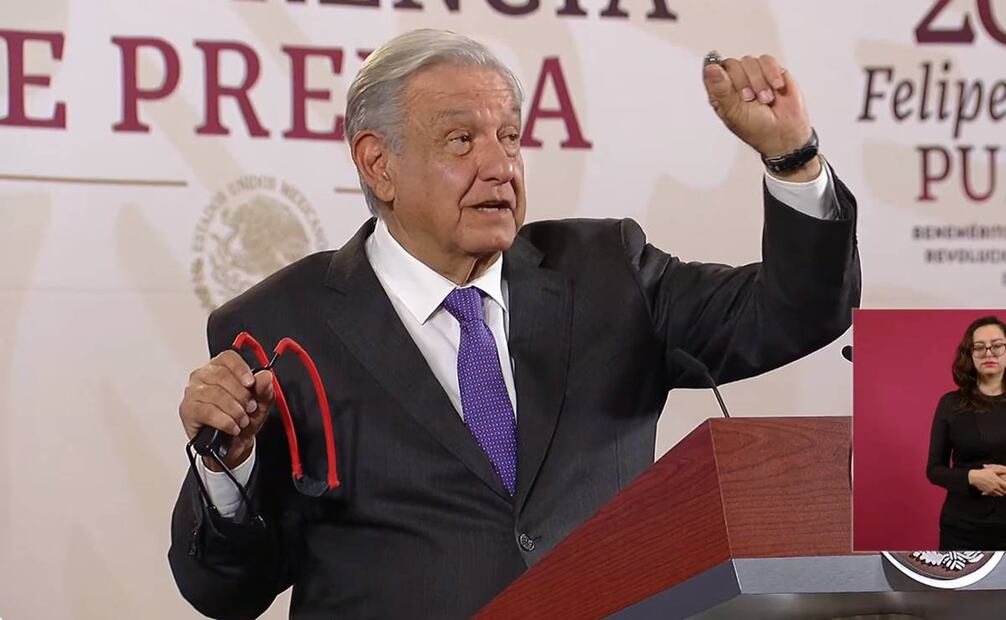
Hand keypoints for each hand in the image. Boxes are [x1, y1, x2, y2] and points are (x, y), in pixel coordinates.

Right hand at [179, 350, 274, 469]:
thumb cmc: (242, 419)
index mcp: (220, 368)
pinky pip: (207, 411)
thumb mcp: (260, 404)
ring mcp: (193, 392)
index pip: (228, 358)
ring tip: (242, 421)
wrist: (233, 445)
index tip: (251, 383)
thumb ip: (264, 389)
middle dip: (241, 394)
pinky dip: (224, 421)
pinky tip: (232, 427)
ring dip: (234, 410)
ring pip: (215, 394)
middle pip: (221, 375)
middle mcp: (203, 376)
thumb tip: (265, 376)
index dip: (240, 369)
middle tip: (250, 408)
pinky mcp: (188, 409)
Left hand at [702, 52, 819, 179]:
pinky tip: (775, 87)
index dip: (719, 74)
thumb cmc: (757, 128)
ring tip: (765, 99)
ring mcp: (753, 75)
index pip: (712, 71)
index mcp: (721, 92)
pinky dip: (772, 74)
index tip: (729, 84)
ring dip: (759, 82)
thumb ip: (720, 89)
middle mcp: (735, 81)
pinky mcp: (771, 71)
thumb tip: (710, 68)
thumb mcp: (733, 111)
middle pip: (731, 64)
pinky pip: (767, 61)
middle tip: (750, 98)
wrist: (784, 132)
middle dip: (743, 83)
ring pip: (749, 61)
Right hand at [969, 466, 1005, 495]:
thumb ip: (1000, 470)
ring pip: (999, 494)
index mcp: (997, 481)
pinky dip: (995, 494)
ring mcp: (991, 490)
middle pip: (1004, 491)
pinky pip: (994, 495)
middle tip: (1004, 489)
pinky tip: (995, 491)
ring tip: (1001, 490)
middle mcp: (995, 486)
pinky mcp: (988, 492)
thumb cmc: (983, 472)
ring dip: (1001, 493)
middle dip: (1005, 490)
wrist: (974, 477)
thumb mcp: (992, 470)